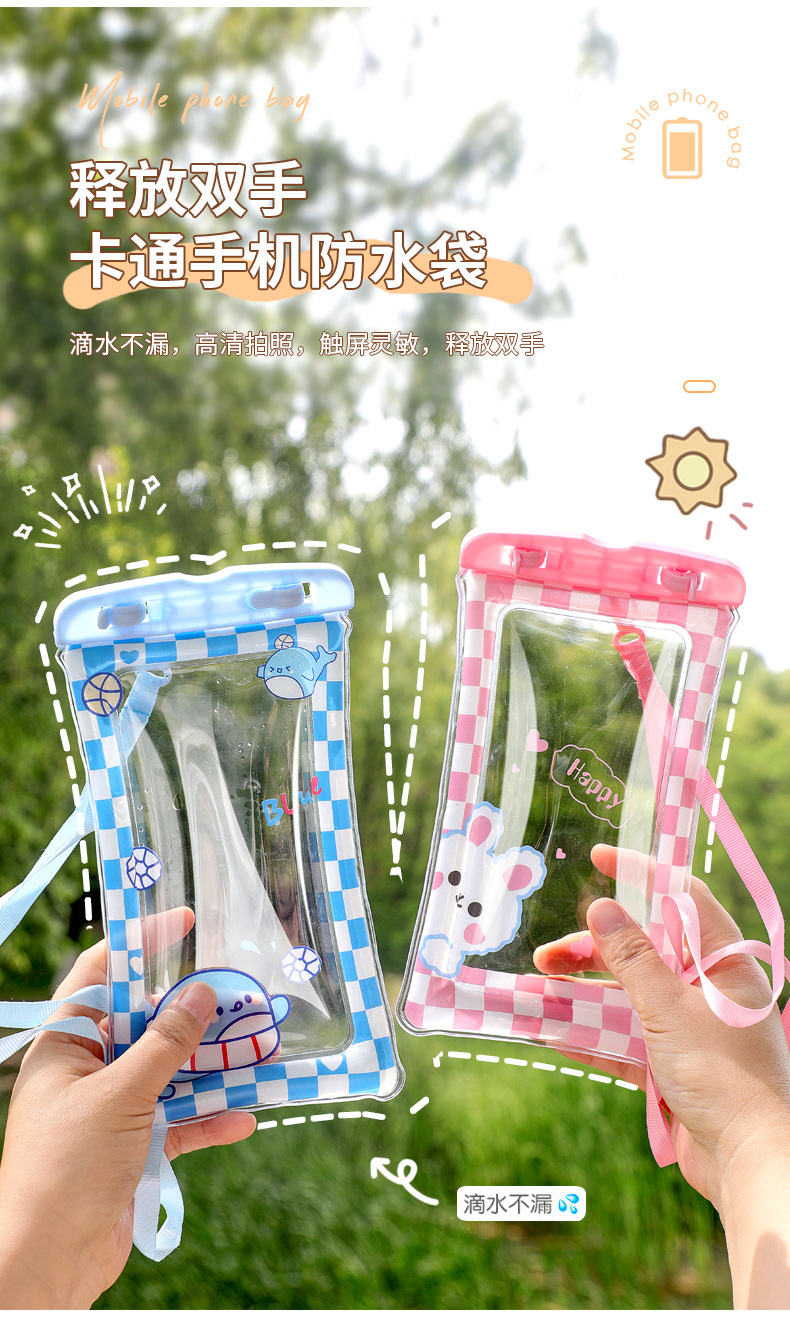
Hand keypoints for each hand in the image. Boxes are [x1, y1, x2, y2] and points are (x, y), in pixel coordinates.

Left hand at [0, 913, 256, 1308]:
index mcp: (67, 1044)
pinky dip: (209, 1119)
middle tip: (241, 995)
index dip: (141, 943)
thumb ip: (165, 1044)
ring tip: (260, 1053)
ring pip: (171, 1072)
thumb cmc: (67, 1167)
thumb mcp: (121, 1096)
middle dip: (195, 1014)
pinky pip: (179, 1120)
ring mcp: (112, 1109)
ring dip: (213, 1068)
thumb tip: (202, 992)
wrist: (48, 1262)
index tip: (185, 921)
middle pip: (147, 1023)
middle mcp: (88, 1069)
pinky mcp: (134, 1148)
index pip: (102, 973)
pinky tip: (244, 1119)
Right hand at [535, 846, 789, 1306]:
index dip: (642, 875)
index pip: (683, 900)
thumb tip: (602, 908)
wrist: (753, 1163)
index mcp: (726, 964)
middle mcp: (709, 992)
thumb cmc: (725, 1078)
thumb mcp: (670, 1009)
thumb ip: (633, 959)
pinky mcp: (674, 1069)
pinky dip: (591, 1036)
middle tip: (549, 955)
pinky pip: (625, 1042)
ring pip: (628, 998)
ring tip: (539, 989)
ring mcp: (691, 1031)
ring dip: (584, 994)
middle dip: (594, 950)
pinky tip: (551, 1032)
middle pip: (646, 953)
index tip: (598, 859)